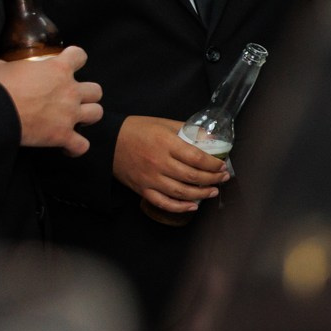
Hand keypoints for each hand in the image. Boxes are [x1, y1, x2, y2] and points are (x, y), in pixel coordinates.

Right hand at [0, 48, 103, 154]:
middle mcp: (70, 91)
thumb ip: (5, 65)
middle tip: (71, 98)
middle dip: (87, 94)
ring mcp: (69, 114)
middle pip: (96, 90)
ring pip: (97, 113)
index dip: (75, 59)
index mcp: (58, 69)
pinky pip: (82, 145)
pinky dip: (76, 147)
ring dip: (87, 117)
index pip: (79, 56)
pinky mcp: (63, 135)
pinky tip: (67, 147)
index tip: (68, 64)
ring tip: (75, 120)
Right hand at [114, 116, 229, 213]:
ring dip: (201, 194)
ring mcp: (150, 178)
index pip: (197, 158)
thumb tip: (210, 136)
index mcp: (166, 144)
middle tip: (223, 178)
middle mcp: (159, 163)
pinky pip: (163, 203)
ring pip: (181, 192)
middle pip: (192, 176)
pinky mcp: (142, 189)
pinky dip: (179, 207)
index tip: (222, 165)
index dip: (213, 164)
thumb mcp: (164, 124)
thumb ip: (188, 130)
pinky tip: (192, 206)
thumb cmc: (137, 130)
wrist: (107, 141)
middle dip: (213, 179)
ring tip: (213, 191)